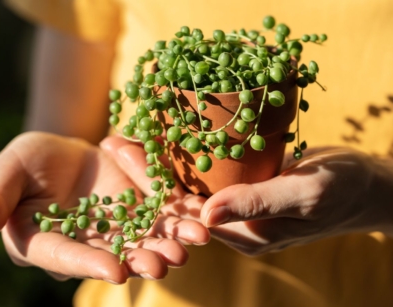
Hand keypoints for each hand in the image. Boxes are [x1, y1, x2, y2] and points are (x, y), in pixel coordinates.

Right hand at [0, 132, 209, 282]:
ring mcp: (118, 227)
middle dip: (143, 258)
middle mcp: (88, 242)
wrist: (65, 152)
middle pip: (116, 255)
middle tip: (167, 263)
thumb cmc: (30, 162)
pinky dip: (180, 216)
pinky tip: (200, 218)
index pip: (68, 257)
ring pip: (145, 238)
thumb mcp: (10, 172)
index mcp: (50, 241)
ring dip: (170, 241)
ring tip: (194, 242)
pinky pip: (161, 213)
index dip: (90, 265)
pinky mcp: (140, 207)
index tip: (115, 272)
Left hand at [112, 142, 392, 255]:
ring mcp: (237, 204)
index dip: (150, 185)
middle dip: (144, 171)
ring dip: (161, 160)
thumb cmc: (342, 190)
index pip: (183, 214)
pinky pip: (209, 173)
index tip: (121, 155)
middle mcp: (232, 223)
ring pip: (190, 184)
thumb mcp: (305, 195)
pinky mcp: (244, 186)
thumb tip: (204, 214)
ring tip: (130, 135)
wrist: (365, 184)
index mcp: (241, 234)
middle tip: (112, 141)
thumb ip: (257, 204)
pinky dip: (187, 154)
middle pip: (178, 199)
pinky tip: (168, 135)